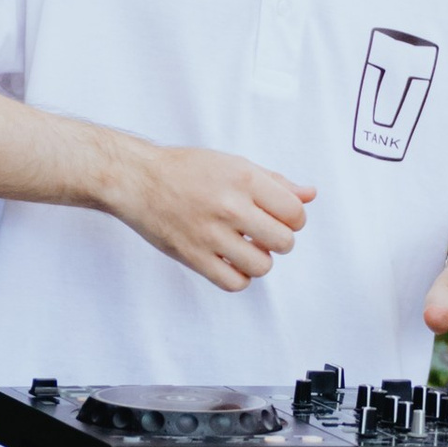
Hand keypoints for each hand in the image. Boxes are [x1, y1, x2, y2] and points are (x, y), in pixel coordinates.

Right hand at [102, 140, 314, 291]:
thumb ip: (275, 181)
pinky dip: (239, 277)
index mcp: (244, 179)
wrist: (137, 180)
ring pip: (262, 266)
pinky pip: (235, 283)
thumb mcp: (234, 164)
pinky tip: (230, 261)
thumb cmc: (187, 170)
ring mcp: (211, 234)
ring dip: (259, 260)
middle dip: (279, 240)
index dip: (294, 219)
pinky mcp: (193, 256)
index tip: (280, 217)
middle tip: (262, 232)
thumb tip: (310, 194)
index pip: (295, 213)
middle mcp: (230, 206)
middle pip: (284, 242)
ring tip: (245, 247)